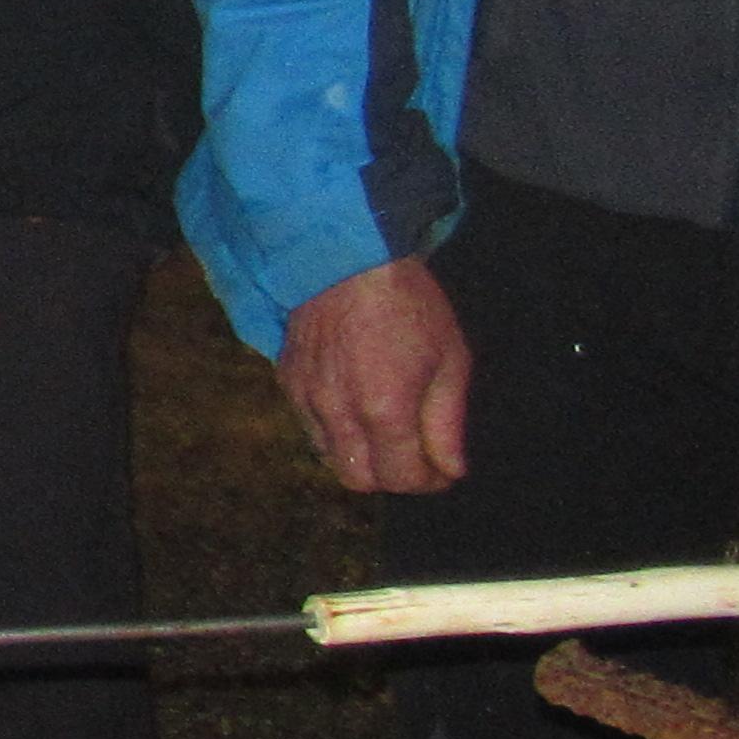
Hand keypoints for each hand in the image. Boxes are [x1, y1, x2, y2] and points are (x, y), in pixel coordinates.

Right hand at [281, 256, 469, 495]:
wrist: (347, 257)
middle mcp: (338, 413)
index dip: (429, 481)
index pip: (402, 479)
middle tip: (415, 454)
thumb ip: (447, 423)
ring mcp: (306, 398)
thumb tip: (450, 469)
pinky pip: (310, 426)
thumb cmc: (408, 304)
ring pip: (330, 457)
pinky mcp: (287, 381)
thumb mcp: (450, 360)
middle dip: (392, 476)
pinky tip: (354, 401)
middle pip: (359, 480)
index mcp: (384, 410)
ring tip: (384, 427)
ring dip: (361, 455)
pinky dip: (334, 429)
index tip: (443, 469)